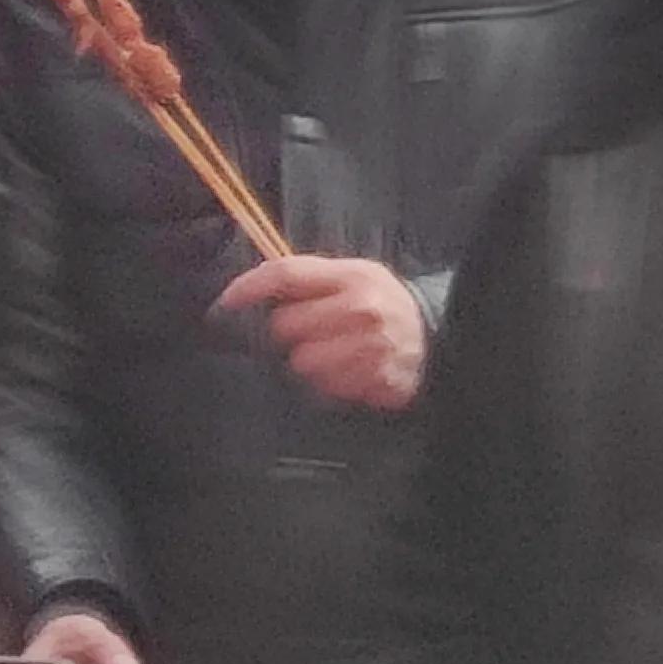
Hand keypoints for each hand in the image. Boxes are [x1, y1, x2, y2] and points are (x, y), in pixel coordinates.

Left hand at [215, 256, 428, 411]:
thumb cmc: (385, 304)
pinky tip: (350, 371)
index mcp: (354, 276)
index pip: (286, 274)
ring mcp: (371, 348)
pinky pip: (327, 389)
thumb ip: (309, 279)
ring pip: (302, 363)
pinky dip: (332, 384)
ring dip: (310, 362)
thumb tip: (250, 289)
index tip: (224, 303)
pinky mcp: (377, 380)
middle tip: (314, 331)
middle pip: (285, 325)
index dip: (248, 287)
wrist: (439, 337)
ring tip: (334, 354)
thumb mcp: (356, 275)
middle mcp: (362, 310)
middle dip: (291, 332)